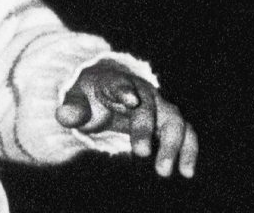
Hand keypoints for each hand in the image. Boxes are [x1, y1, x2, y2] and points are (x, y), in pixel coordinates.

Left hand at [58, 60, 197, 177]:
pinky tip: (186, 171)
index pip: (121, 85)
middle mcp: (142, 93)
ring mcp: (159, 106)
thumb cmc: (90, 96)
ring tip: (165, 171)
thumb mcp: (76, 100)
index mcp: (116, 83)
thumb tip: (64, 116)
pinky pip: (186, 132)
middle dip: (145, 129)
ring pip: (174, 120)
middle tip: (141, 154)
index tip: (131, 101)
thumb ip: (72, 108)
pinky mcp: (169, 122)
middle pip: (149, 106)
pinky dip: (189, 149)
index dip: (125, 91)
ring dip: (174, 144)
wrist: (107, 91)